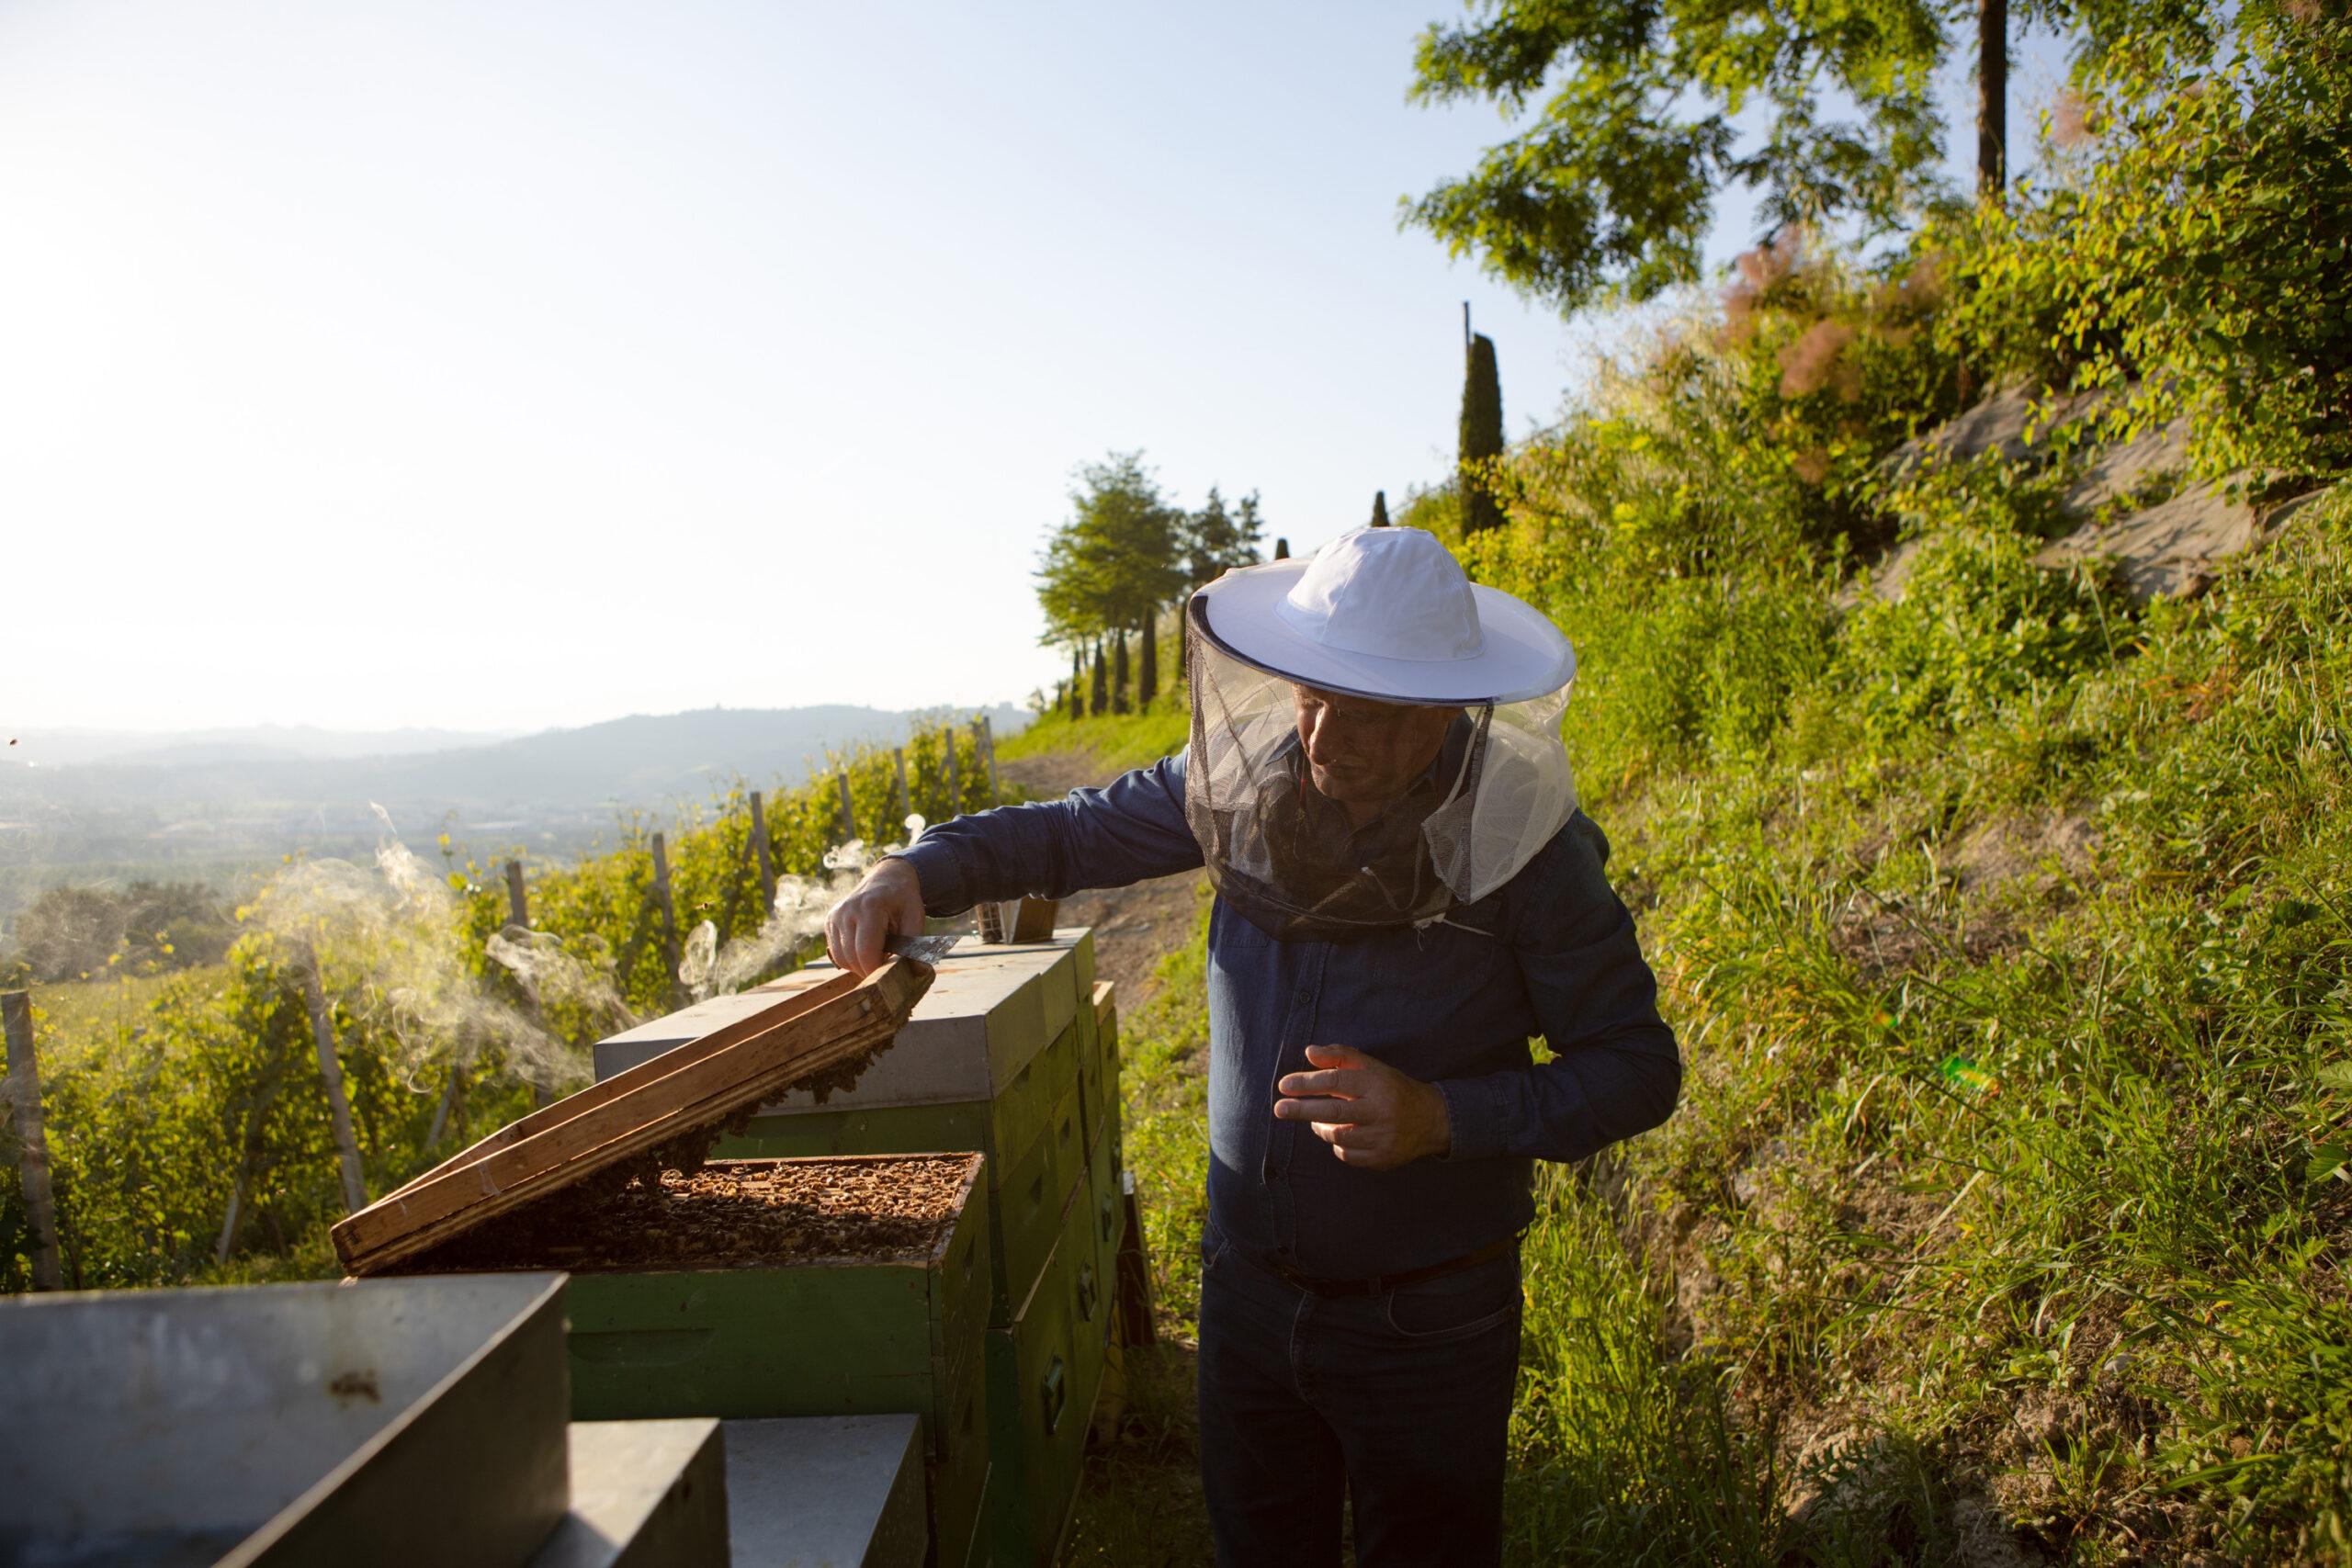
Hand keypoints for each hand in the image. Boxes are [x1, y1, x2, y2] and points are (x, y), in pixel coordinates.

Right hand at [824, 858, 927, 976]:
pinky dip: (850, 958)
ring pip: (841, 958)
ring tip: (877, 954)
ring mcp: (835, 916)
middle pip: (851, 958)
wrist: (886, 878)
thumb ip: (915, 944)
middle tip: (886, 965)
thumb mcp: (915, 916)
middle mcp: (846, 911)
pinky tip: (865, 948)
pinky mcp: (829, 921)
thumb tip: (919, 972)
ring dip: (859, 965)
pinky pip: (836, 952)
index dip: (876, 970)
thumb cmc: (902, 899)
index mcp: (869, 907)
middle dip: (869, 970)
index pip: (866, 951)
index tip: (889, 975)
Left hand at [1273, 1044, 1451, 1170]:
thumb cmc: (1392, 1088)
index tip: (1284, 1085)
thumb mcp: (1371, 1067)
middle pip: (1333, 1112)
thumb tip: (1309, 1052)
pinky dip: (1337, 1145)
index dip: (1306, 1083)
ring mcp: (1384, 1137)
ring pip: (1338, 1136)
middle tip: (1279, 1109)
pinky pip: (1348, 1155)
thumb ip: (1340, 1056)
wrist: (1432, 1119)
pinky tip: (1339, 1136)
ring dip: (1320, 1127)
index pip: (1335, 1081)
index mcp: (1378, 1083)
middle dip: (1302, 1110)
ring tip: (1314, 1120)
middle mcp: (1382, 1111)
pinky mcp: (1384, 1158)